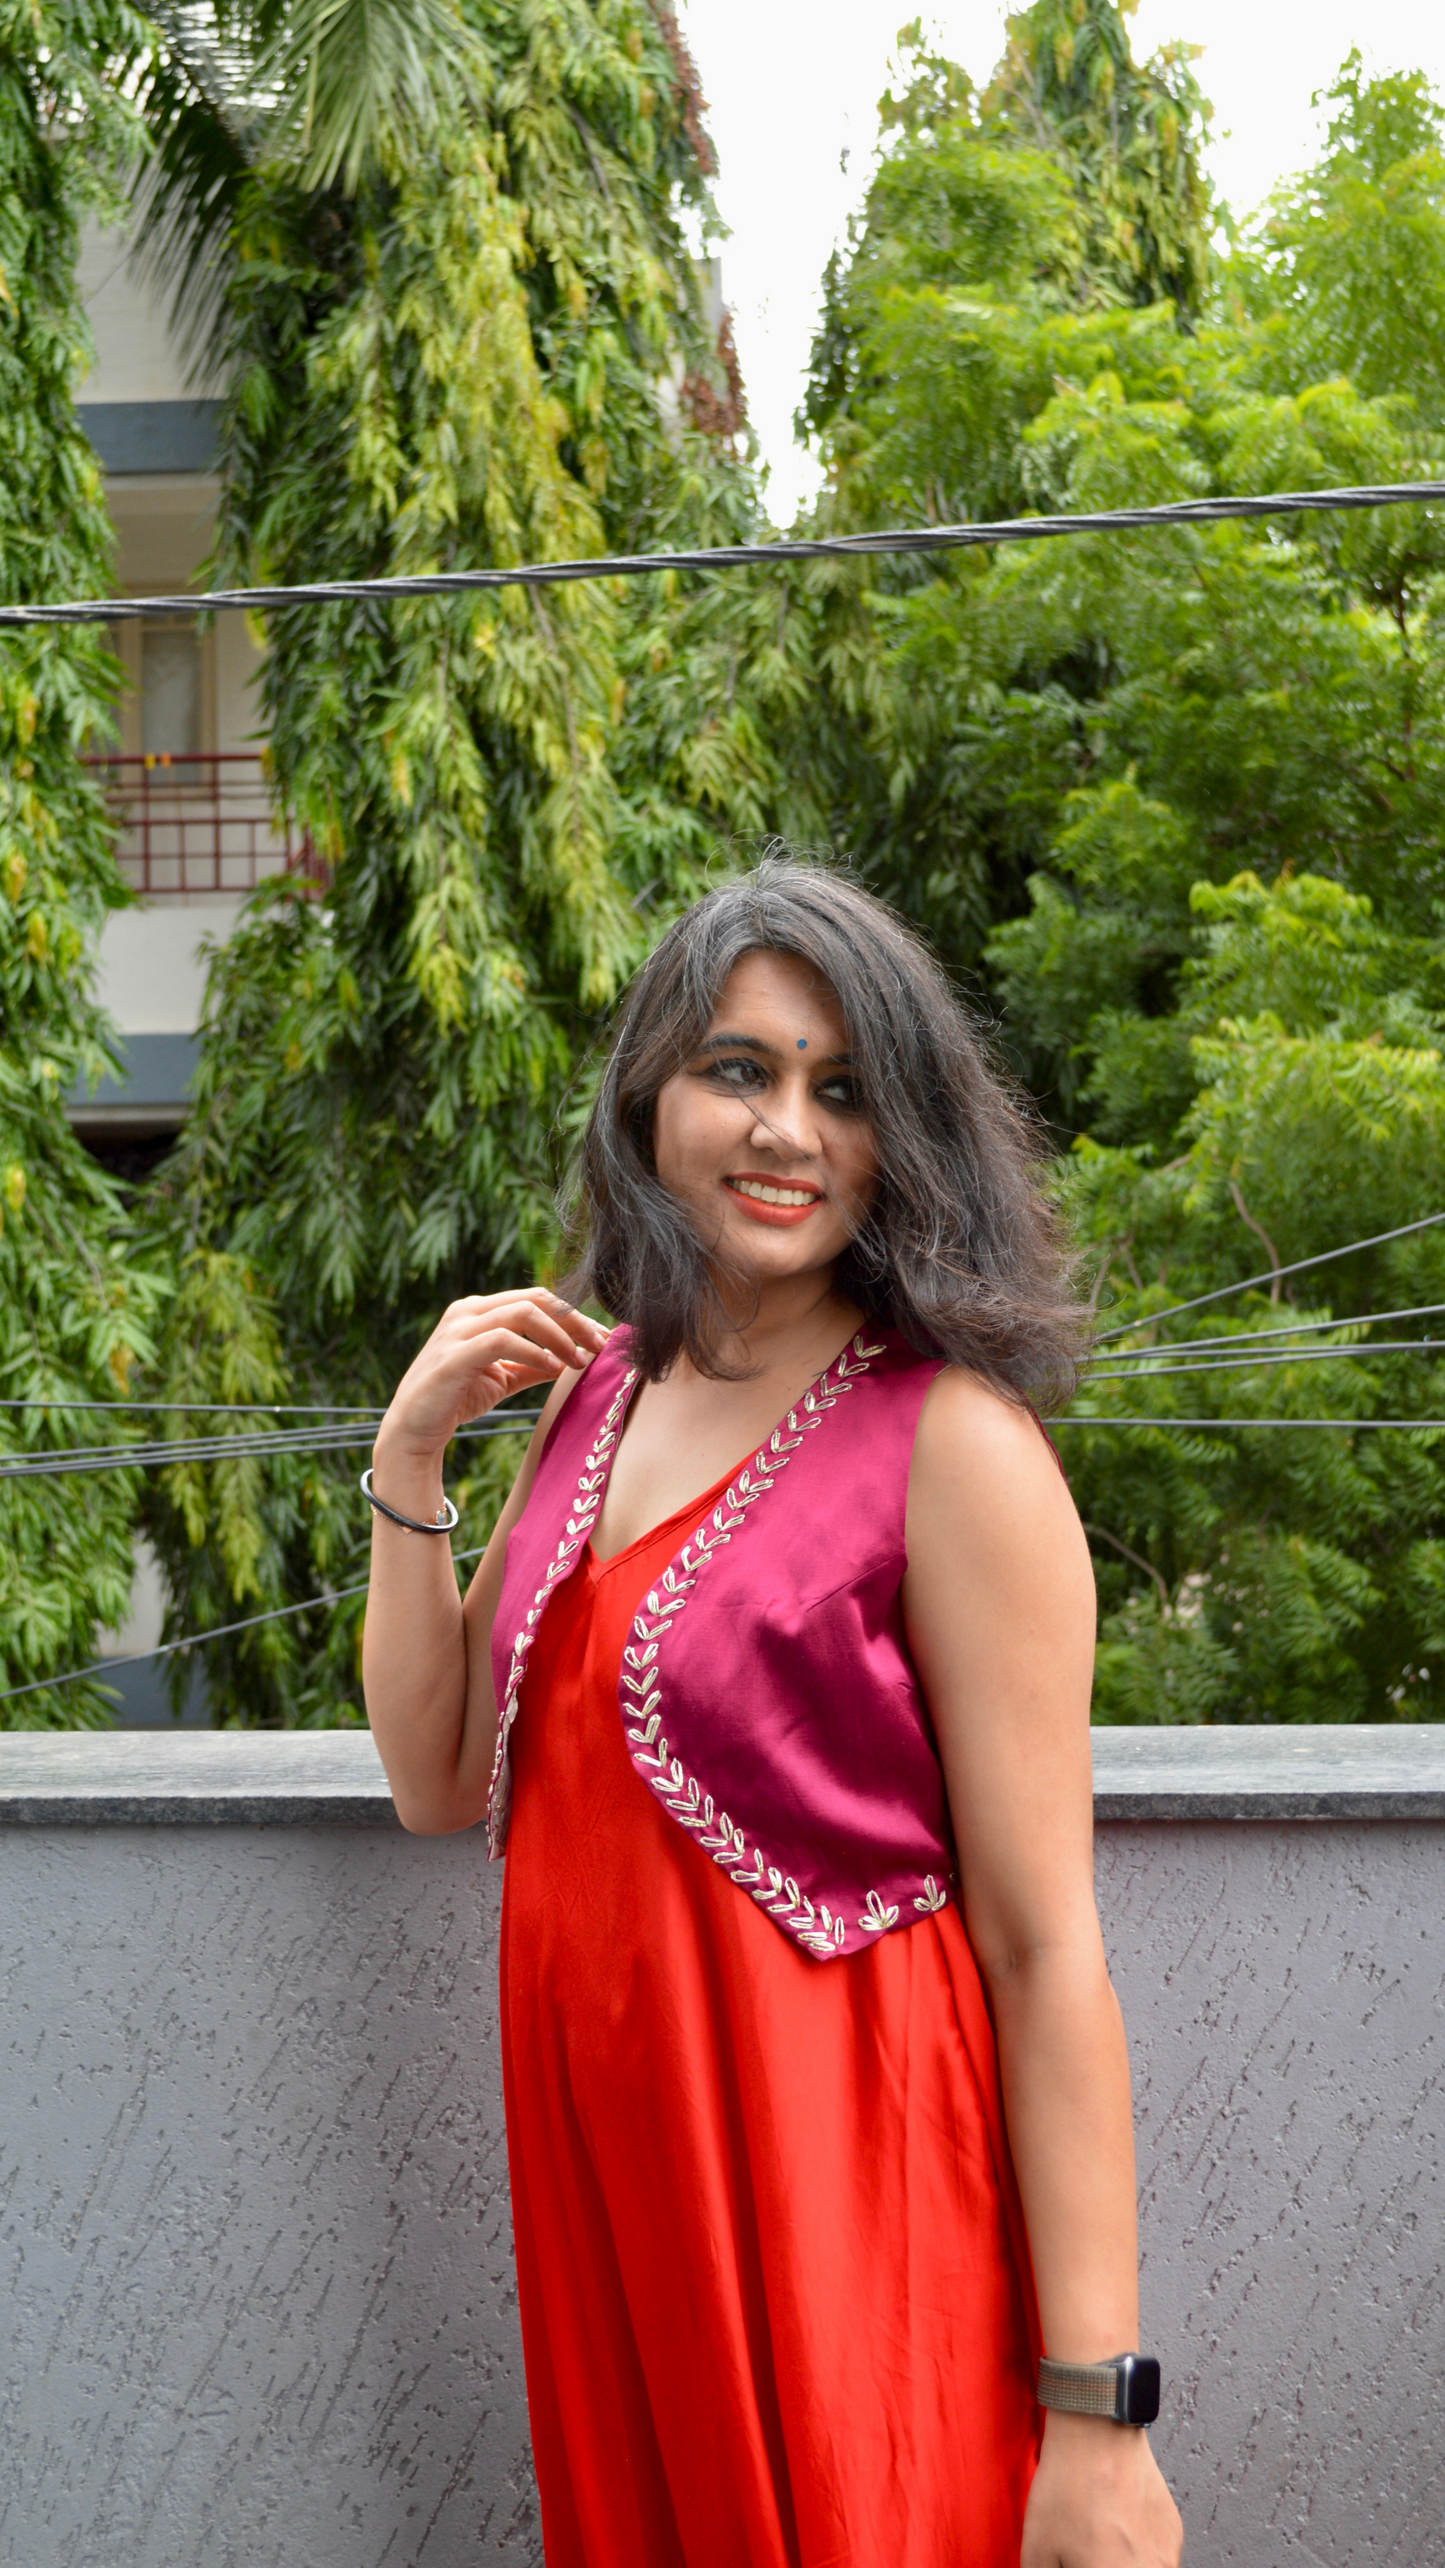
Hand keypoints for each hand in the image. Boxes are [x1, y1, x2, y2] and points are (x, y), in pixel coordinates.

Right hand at [373, 1289, 608, 1485]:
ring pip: (522, 1313)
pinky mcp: (453, 1354)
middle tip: (600, 1346)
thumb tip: (572, 1357)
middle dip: (574, 1321)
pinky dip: (533, 1351)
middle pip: (536, 1299)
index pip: (538, 1300)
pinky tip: (553, 1367)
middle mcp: (468, 1312)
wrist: (413, 1430)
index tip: (603, 1340)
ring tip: (579, 1361)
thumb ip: (533, 1364)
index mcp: (480, 1311)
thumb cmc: (456, 1399)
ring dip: (559, 1336)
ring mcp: (458, 1330)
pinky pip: (502, 1339)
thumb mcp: (503, 1378)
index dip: (574, 1317)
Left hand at [1021, 2413, 1182, 2566]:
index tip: (1072, 2566)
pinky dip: (1139, 2559)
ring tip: (1100, 2550)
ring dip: (1123, 2566)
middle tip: (1084, 2557)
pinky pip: (1159, 2562)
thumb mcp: (1038, 2548)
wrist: (1097, 2432)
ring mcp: (1167, 2557)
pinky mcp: (1174, 2535)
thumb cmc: (1069, 2485)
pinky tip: (1117, 2539)